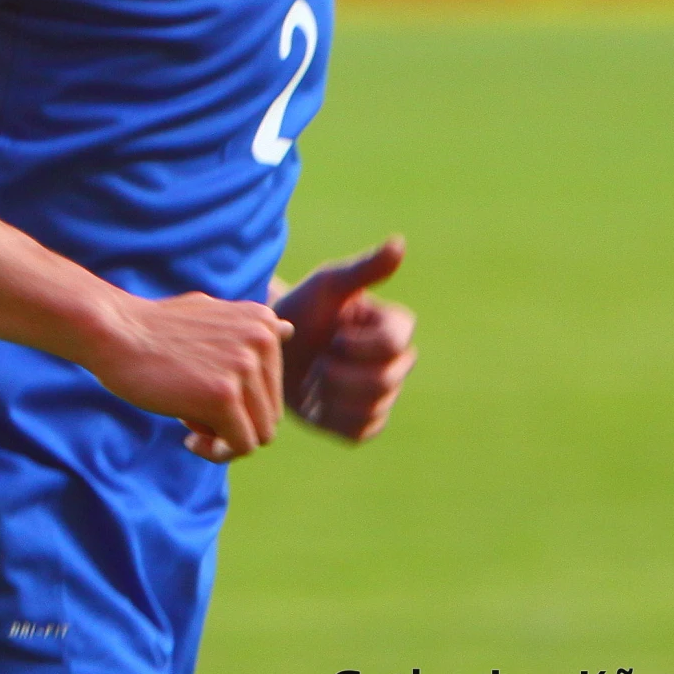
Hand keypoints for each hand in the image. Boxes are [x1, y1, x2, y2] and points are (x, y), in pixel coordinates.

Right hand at [83, 291, 293, 463]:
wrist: (112, 332)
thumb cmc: (154, 329)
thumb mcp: (209, 315)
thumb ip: (247, 328)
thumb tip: (290, 328)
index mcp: (263, 322)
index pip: (272, 388)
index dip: (240, 404)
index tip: (205, 397)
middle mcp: (262, 340)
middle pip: (271, 413)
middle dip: (235, 425)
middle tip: (194, 418)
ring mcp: (244, 368)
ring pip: (260, 434)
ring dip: (225, 441)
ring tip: (191, 429)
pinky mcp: (224, 396)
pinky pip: (240, 446)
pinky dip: (216, 453)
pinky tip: (188, 440)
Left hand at [273, 236, 415, 442]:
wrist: (273, 348)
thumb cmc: (301, 310)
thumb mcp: (327, 285)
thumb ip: (364, 269)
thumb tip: (400, 242)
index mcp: (395, 328)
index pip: (393, 346)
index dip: (356, 345)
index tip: (331, 336)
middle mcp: (397, 363)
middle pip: (382, 382)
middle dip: (338, 373)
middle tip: (314, 362)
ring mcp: (383, 396)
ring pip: (371, 408)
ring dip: (332, 395)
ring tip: (312, 377)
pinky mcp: (365, 423)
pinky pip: (360, 430)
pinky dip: (332, 418)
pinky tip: (315, 400)